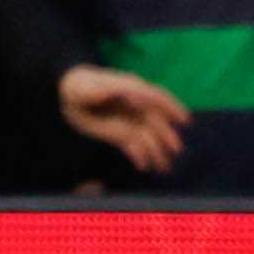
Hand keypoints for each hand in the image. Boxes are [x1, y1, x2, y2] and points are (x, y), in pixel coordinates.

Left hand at [59, 65, 187, 174]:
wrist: (68, 93)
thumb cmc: (77, 87)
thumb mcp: (83, 89)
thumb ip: (100, 92)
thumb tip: (125, 92)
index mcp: (129, 89)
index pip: (154, 96)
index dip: (171, 106)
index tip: (184, 119)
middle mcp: (134, 104)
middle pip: (156, 120)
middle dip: (166, 134)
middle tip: (177, 149)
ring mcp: (130, 119)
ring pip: (148, 135)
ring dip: (157, 150)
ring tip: (164, 167)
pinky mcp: (122, 132)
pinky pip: (135, 145)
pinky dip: (140, 155)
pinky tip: (143, 165)